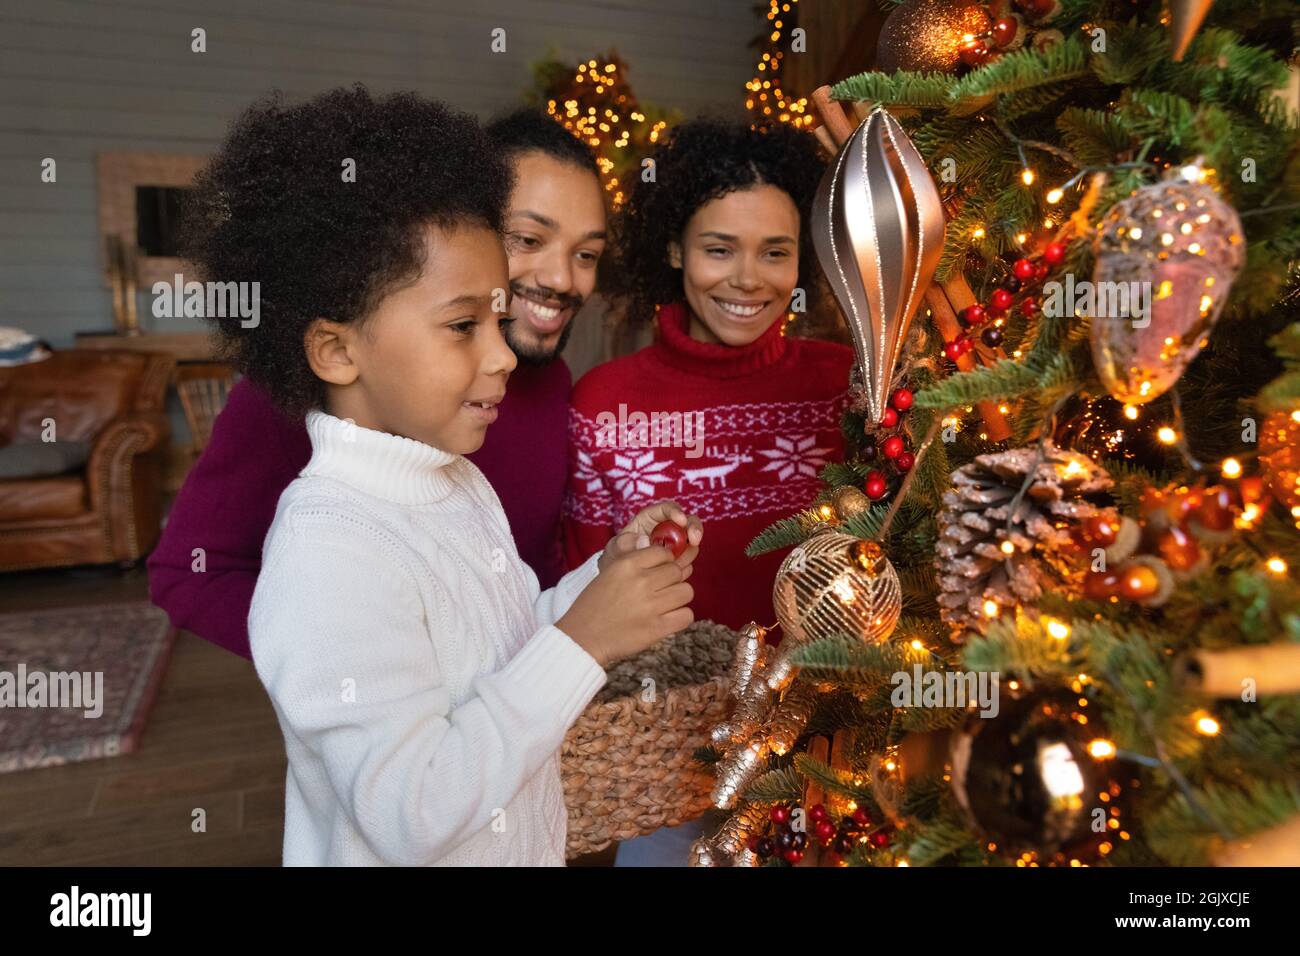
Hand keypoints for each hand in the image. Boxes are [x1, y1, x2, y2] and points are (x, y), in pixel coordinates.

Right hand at [559, 544, 694, 666]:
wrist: (582, 637)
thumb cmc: (595, 604)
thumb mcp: (610, 572)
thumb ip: (636, 561)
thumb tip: (666, 553)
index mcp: (627, 564)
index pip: (664, 552)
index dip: (664, 562)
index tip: (658, 572)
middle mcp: (641, 581)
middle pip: (677, 572)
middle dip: (671, 580)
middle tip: (659, 591)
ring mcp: (651, 605)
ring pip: (686, 592)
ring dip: (678, 598)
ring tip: (664, 605)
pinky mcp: (657, 628)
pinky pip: (686, 615)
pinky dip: (680, 617)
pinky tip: (667, 619)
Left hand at [598, 500, 702, 572]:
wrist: (618, 579)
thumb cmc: (616, 557)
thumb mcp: (615, 548)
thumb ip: (626, 543)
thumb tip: (645, 540)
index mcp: (650, 519)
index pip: (667, 508)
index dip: (676, 511)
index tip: (681, 520)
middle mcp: (666, 530)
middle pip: (688, 522)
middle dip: (694, 529)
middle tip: (695, 540)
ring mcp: (675, 546)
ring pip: (692, 543)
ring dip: (689, 552)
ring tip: (678, 564)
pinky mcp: (678, 561)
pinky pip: (688, 562)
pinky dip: (685, 567)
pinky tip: (676, 575)